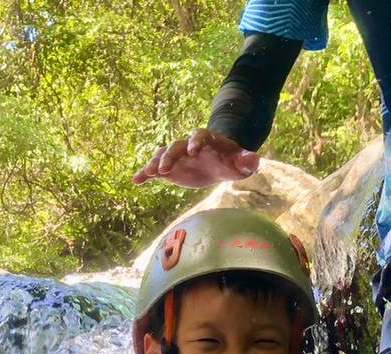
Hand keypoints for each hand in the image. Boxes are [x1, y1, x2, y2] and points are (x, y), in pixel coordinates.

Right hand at [133, 128, 259, 188]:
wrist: (219, 163)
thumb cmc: (232, 162)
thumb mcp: (243, 163)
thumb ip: (248, 161)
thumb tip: (253, 159)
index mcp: (207, 140)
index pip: (200, 135)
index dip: (196, 141)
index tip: (192, 150)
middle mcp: (188, 145)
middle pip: (176, 146)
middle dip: (170, 156)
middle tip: (164, 169)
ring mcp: (177, 156)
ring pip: (163, 155)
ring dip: (155, 163)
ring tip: (148, 173)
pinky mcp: (170, 168)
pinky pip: (156, 169)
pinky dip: (146, 173)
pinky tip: (136, 180)